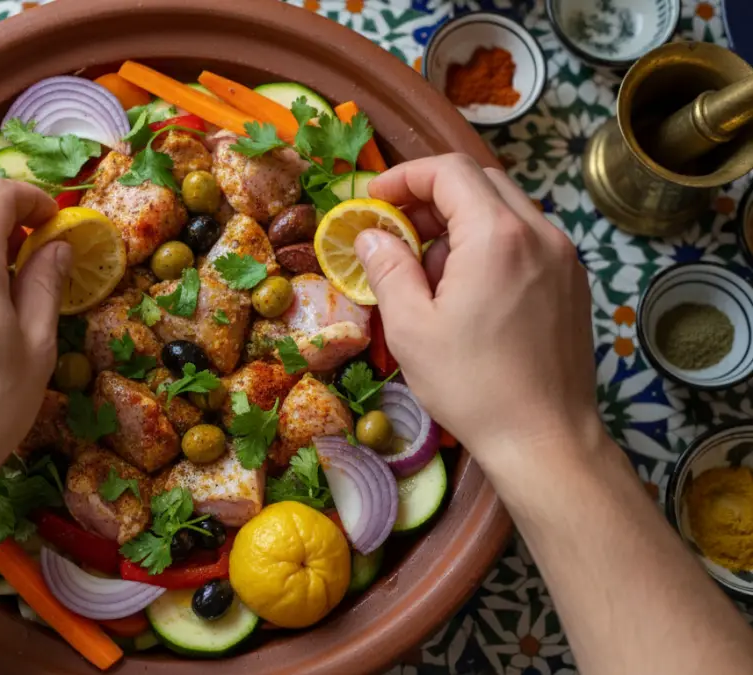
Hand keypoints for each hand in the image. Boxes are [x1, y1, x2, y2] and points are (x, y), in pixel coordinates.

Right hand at [355, 154, 599, 464]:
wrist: (545, 438)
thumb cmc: (472, 386)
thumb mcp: (410, 327)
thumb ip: (388, 269)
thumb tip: (370, 234)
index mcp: (497, 236)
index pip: (450, 171)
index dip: (405, 177)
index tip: (373, 200)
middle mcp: (539, 233)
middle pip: (481, 182)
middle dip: (432, 196)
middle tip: (395, 230)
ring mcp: (563, 257)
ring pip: (506, 210)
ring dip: (461, 221)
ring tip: (427, 268)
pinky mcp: (572, 282)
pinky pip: (526, 240)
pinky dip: (490, 244)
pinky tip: (466, 289)